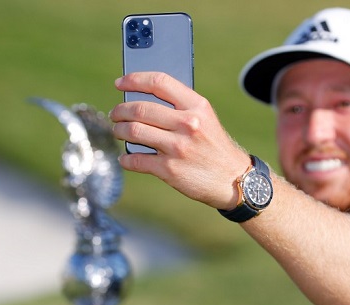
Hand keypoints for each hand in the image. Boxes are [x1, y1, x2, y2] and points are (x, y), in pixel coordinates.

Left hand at [110, 72, 250, 209]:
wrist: (233, 180)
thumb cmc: (214, 147)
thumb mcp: (205, 119)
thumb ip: (180, 107)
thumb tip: (142, 100)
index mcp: (197, 106)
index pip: (160, 82)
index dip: (134, 80)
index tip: (120, 83)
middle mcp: (188, 124)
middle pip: (140, 109)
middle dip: (120, 111)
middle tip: (116, 114)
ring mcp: (178, 148)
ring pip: (134, 132)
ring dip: (120, 131)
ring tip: (119, 132)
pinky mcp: (170, 170)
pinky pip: (136, 160)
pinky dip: (126, 159)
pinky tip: (125, 158)